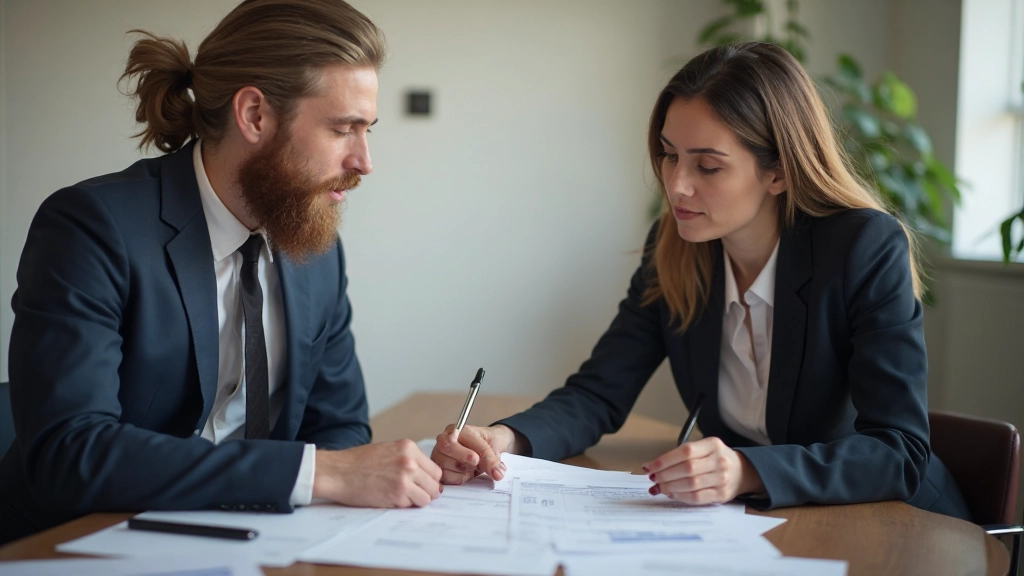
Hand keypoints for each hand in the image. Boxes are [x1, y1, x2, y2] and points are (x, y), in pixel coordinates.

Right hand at [312, 440, 442, 507]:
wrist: (337, 472)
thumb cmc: (357, 462)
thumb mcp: (388, 450)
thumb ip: (408, 459)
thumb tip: (426, 475)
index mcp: (409, 447)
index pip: (435, 469)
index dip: (429, 480)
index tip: (422, 485)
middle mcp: (410, 461)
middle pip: (435, 484)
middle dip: (426, 491)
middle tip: (413, 494)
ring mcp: (405, 478)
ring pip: (427, 497)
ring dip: (416, 501)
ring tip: (400, 497)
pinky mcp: (397, 494)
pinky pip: (412, 506)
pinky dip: (403, 506)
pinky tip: (389, 498)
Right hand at [431, 424, 517, 484]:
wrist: (484, 450)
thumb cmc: (485, 444)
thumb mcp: (494, 448)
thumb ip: (494, 459)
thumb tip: (497, 473)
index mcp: (457, 429)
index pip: (464, 437)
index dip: (478, 451)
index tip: (489, 462)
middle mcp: (444, 440)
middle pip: (449, 447)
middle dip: (466, 459)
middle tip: (477, 462)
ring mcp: (438, 455)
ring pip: (445, 464)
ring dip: (463, 470)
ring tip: (471, 467)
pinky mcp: (438, 469)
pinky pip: (445, 476)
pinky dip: (458, 478)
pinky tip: (464, 473)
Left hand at [642, 437, 763, 504]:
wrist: (742, 472)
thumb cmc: (715, 459)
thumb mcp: (704, 449)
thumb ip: (681, 456)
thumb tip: (653, 468)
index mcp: (713, 444)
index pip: (685, 451)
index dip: (664, 460)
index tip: (649, 467)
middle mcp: (719, 460)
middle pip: (687, 468)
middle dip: (665, 475)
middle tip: (653, 479)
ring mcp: (722, 478)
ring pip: (691, 484)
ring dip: (670, 487)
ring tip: (659, 487)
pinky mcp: (721, 494)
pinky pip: (697, 497)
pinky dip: (681, 496)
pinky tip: (672, 494)